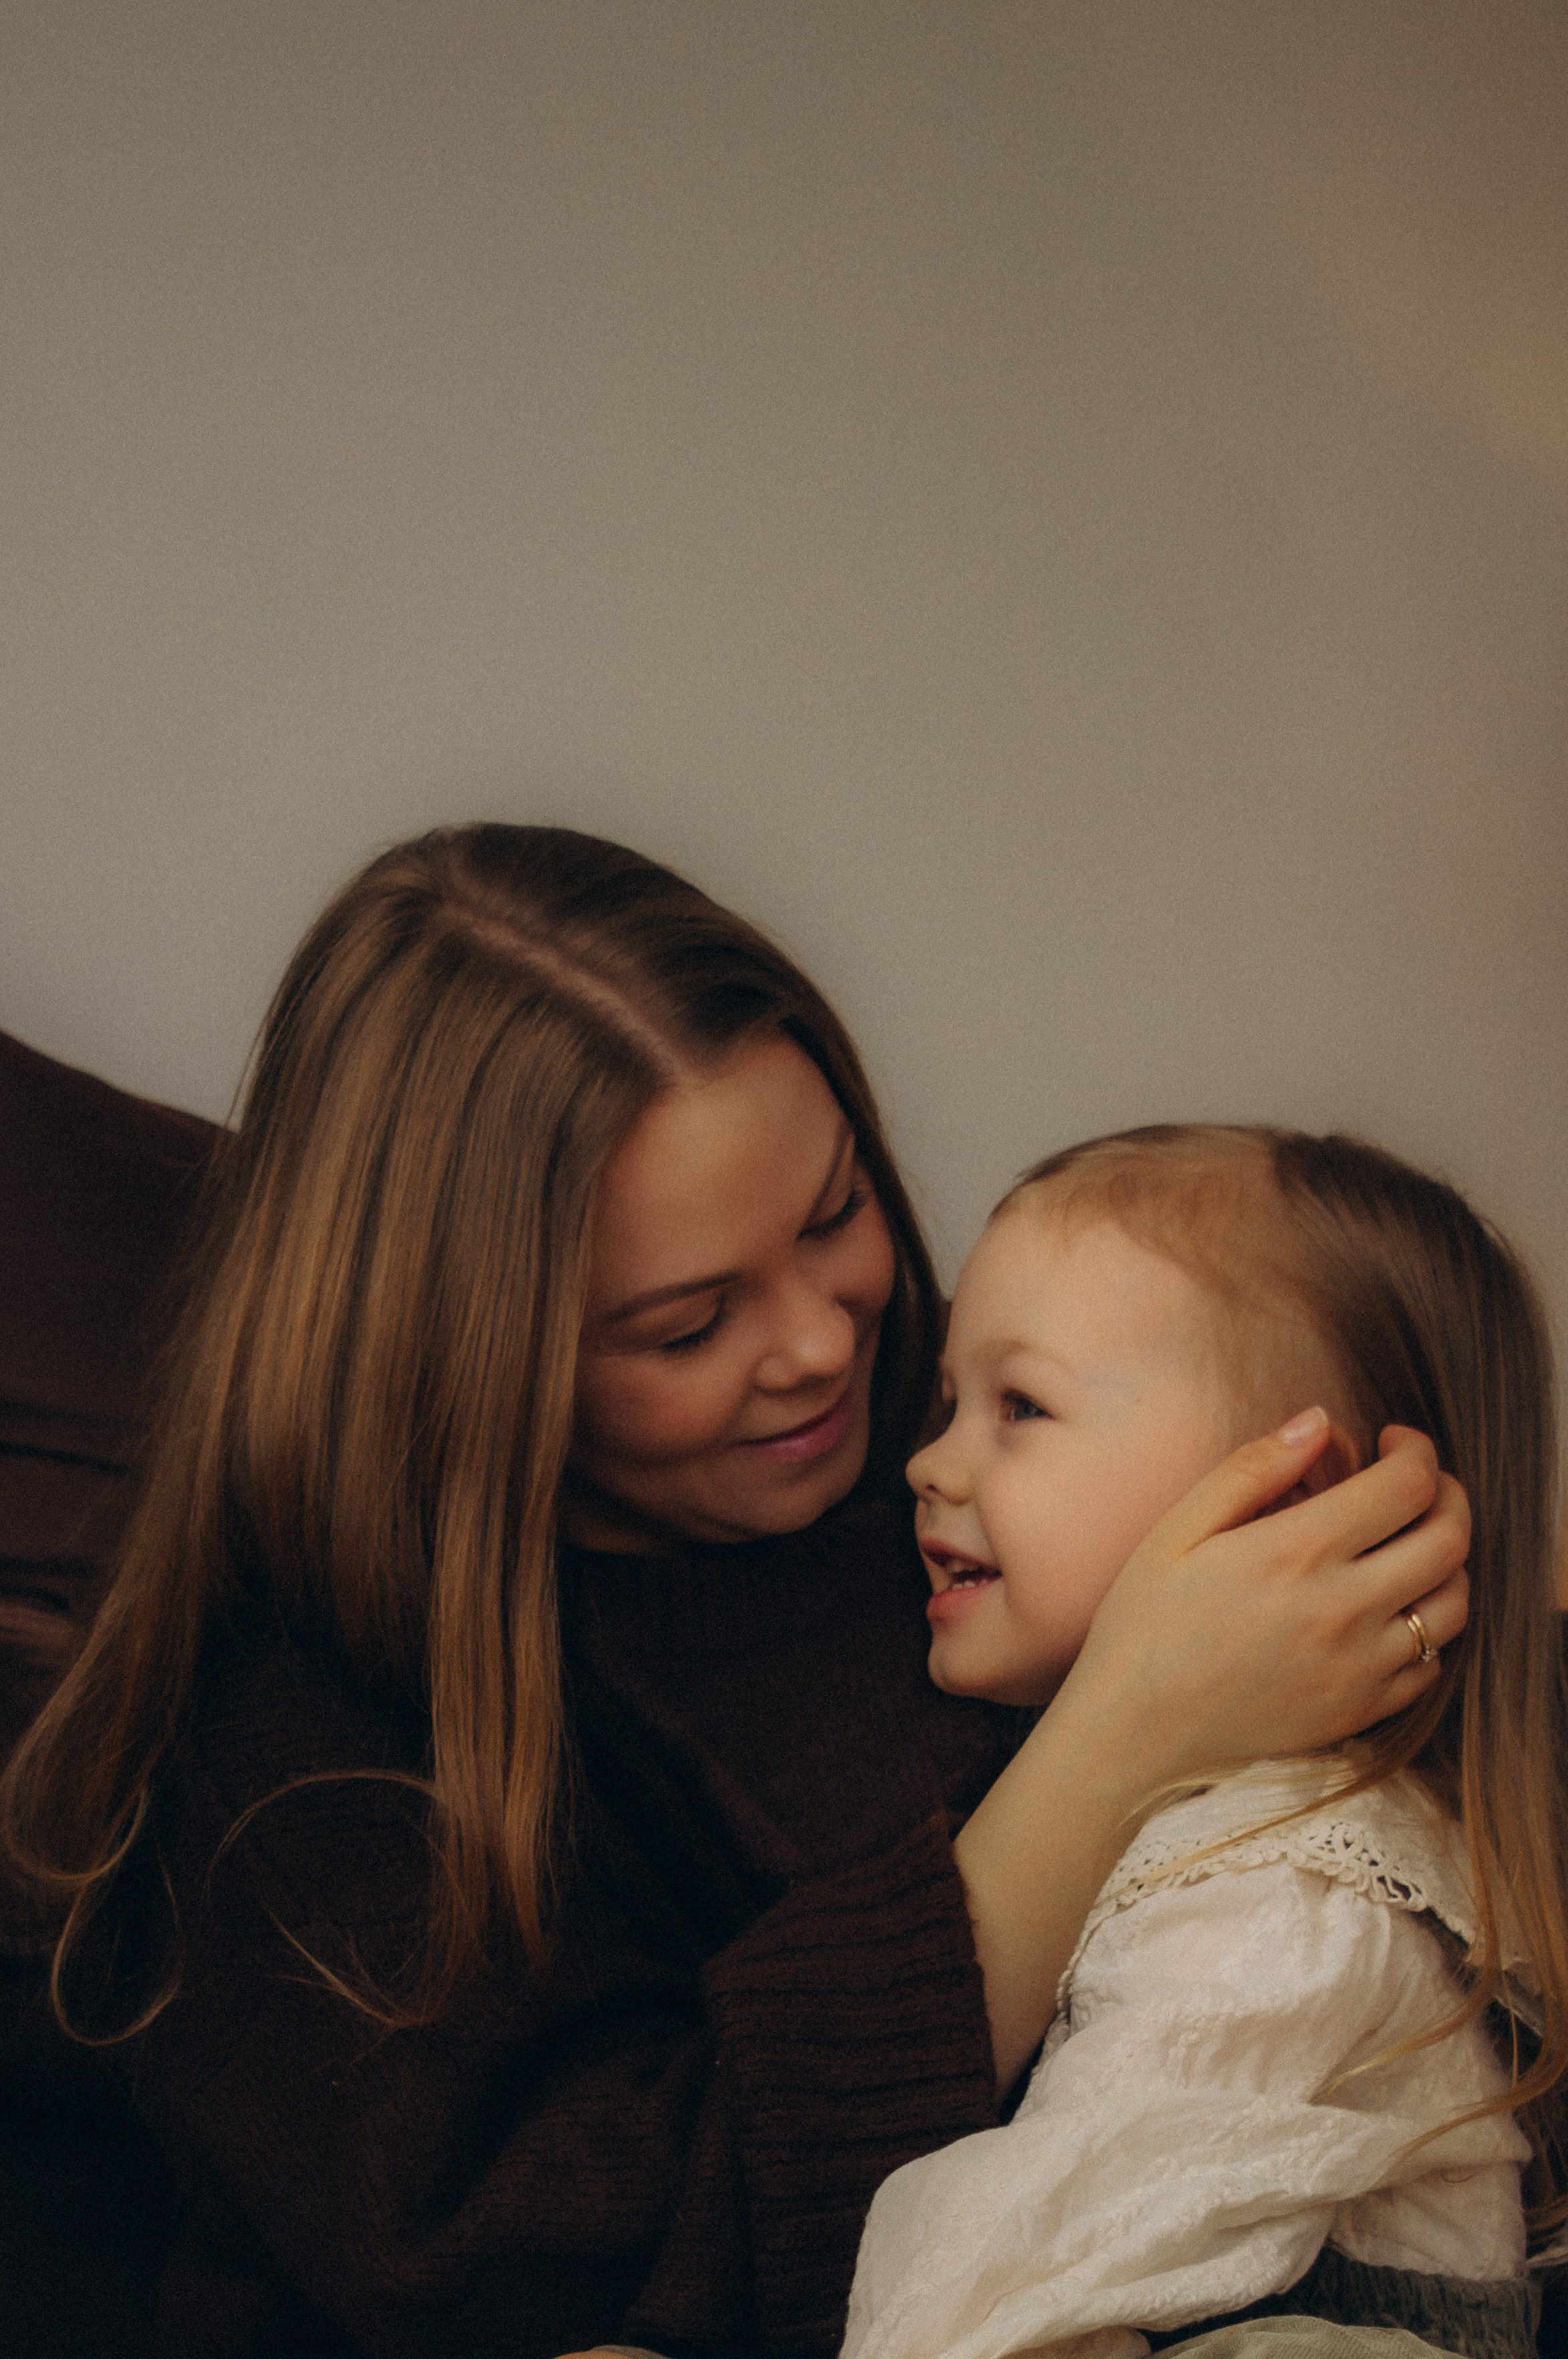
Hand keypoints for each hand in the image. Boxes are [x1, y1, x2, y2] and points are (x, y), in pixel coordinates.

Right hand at [1062, 1410, 1468, 1783]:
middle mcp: (1343, 1609)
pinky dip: (1427, 1629)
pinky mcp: (1359, 1712)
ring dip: (1447, 1563)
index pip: (1407, 1485)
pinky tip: (1389, 1611)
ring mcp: (1359, 1667)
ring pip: (1454, 1604)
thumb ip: (1252, 1469)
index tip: (1392, 1442)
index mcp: (1297, 1551)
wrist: (1132, 1730)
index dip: (1415, 1450)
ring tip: (1409, 1546)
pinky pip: (1431, 1665)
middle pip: (1449, 1539)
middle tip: (1415, 1485)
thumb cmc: (1146, 1622)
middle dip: (1447, 1495)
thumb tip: (1319, 1423)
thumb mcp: (1179, 1529)